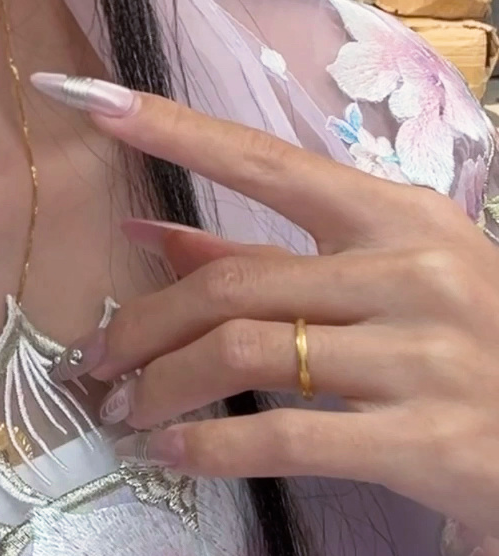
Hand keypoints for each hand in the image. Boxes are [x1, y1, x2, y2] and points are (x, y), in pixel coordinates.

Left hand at [34, 73, 498, 534]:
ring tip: (125, 410)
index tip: (94, 102)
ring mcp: (423, 354)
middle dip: (145, 323)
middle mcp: (412, 272)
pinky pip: (287, 436)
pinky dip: (212, 447)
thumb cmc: (468, 347)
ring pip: (247, 353)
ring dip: (164, 385)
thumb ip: (270, 258)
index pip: (265, 161)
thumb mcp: (387, 279)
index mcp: (399, 216)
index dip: (174, 130)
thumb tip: (149, 235)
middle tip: (96, 360)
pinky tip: (176, 453)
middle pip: (234, 283)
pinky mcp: (427, 440)